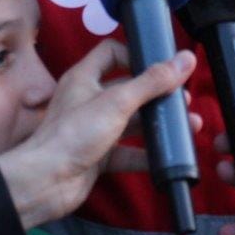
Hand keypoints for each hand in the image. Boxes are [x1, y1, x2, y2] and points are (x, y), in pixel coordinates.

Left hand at [0, 40, 196, 228]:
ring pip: (131, 121)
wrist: (45, 182)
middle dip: (157, 94)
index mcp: (85, 77)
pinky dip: (148, 153)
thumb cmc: (75, 134)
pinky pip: (128, 151)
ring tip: (188, 126)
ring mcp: (94, 129)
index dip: (135, 55)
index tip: (161, 67)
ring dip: (158, 124)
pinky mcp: (98, 155)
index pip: (111, 52)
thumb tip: (186, 59)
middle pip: (128, 88)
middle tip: (183, 101)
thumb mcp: (117, 102)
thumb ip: (152, 82)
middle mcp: (89, 99)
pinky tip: (170, 157)